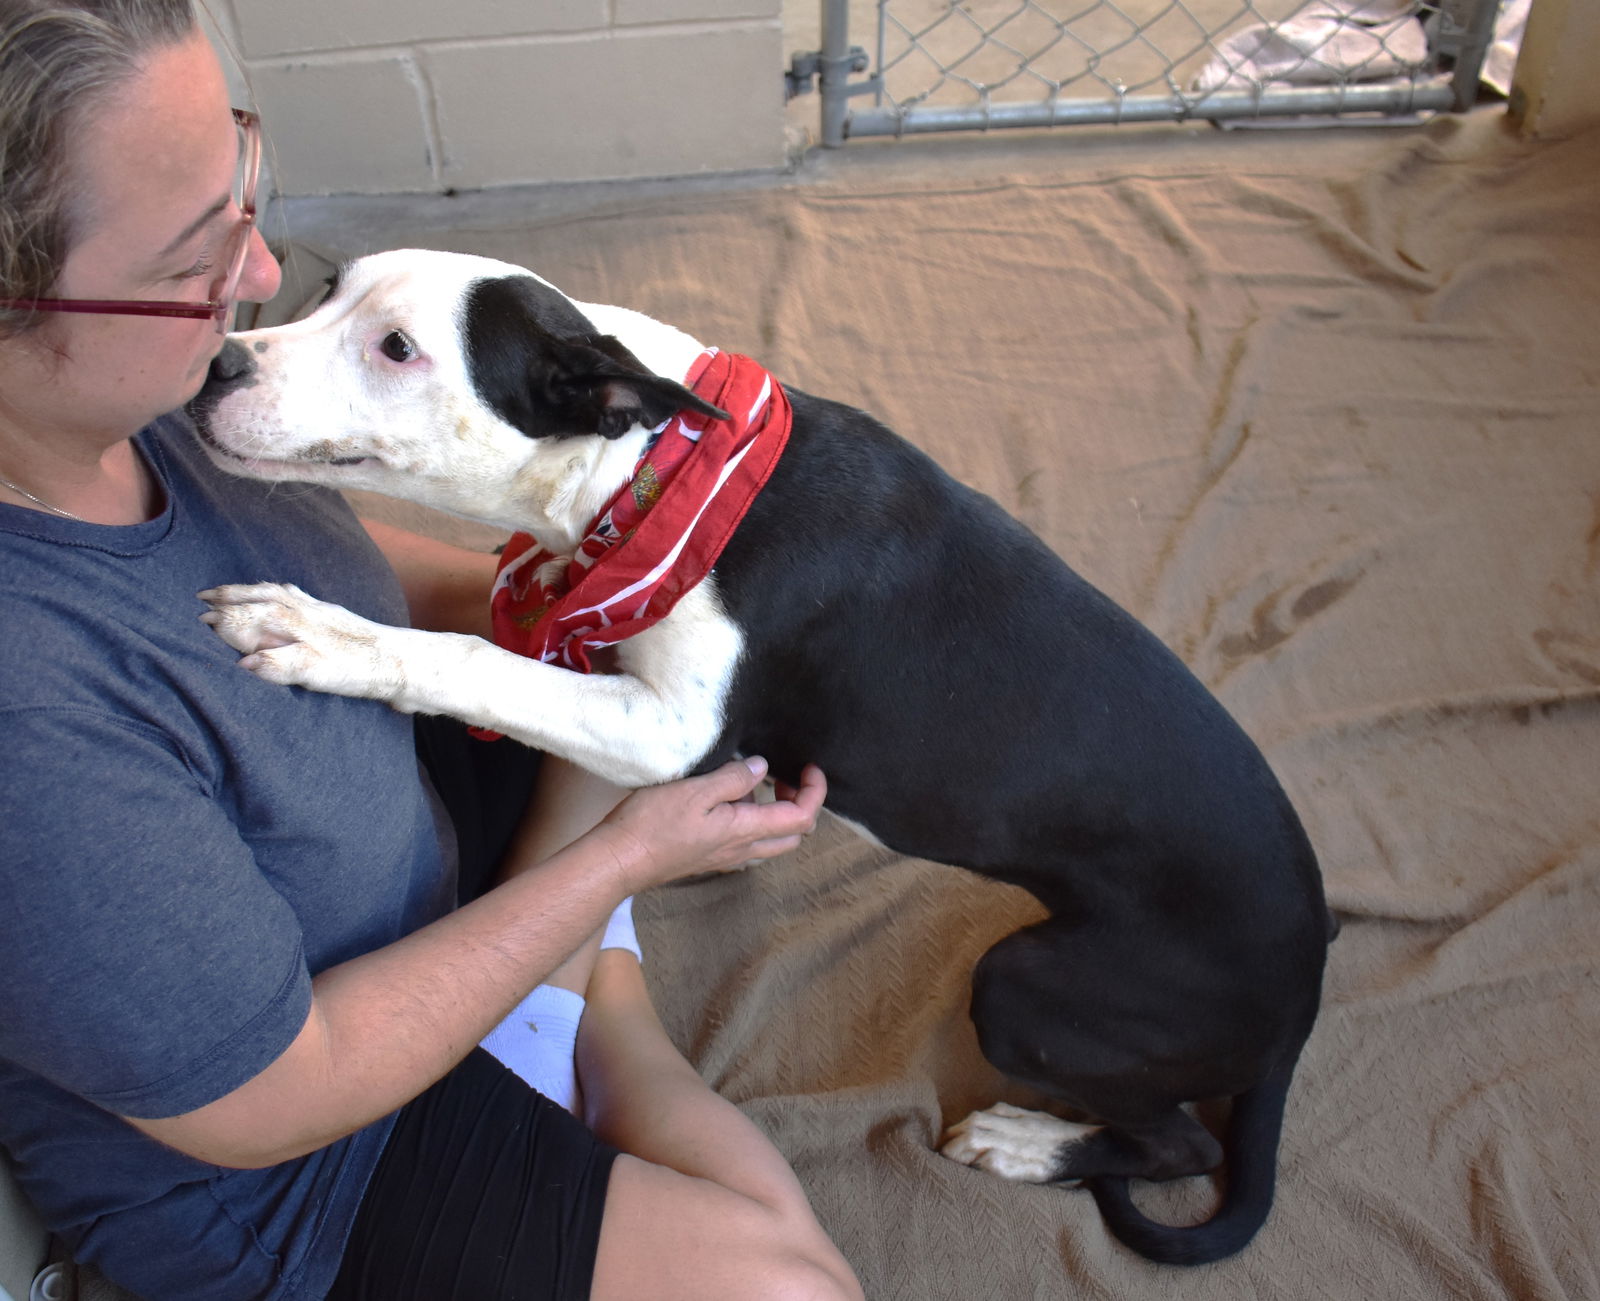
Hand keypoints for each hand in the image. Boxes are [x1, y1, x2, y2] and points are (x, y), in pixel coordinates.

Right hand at [596, 757, 824, 894]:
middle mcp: (742, 849)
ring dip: (775, 813)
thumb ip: (734, 778)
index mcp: (745, 831)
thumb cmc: (652, 825)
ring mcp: (725, 856)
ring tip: (752, 784)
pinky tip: (726, 801)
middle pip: (793, 834)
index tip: (808, 768)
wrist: (620, 861)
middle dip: (800, 804)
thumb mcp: (695, 790)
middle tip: (784, 778)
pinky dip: (751, 820)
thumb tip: (762, 769)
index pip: (803, 818)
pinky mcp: (708, 857)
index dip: (815, 792)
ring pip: (770, 840)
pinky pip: (745, 842)